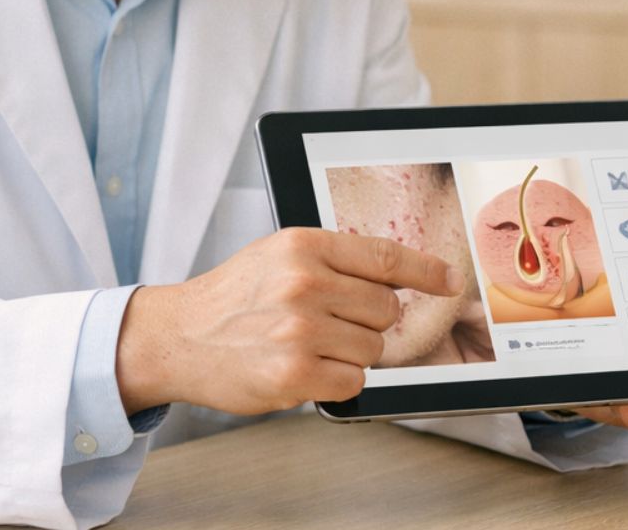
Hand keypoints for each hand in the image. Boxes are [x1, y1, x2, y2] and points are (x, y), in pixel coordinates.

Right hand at [116, 227, 461, 415]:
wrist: (177, 337)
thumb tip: (396, 278)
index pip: (385, 256)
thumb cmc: (233, 298)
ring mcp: (300, 329)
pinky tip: (303, 369)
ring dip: (350, 355)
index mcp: (304, 246)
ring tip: (307, 346)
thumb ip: (333, 261)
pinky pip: (353, 381)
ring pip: (373, 349)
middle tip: (330, 325)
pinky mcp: (295, 373)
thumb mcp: (279, 256)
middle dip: (367, 323)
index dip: (426, 271)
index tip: (450, 279)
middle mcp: (304, 283)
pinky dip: (336, 382)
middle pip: (386, 310)